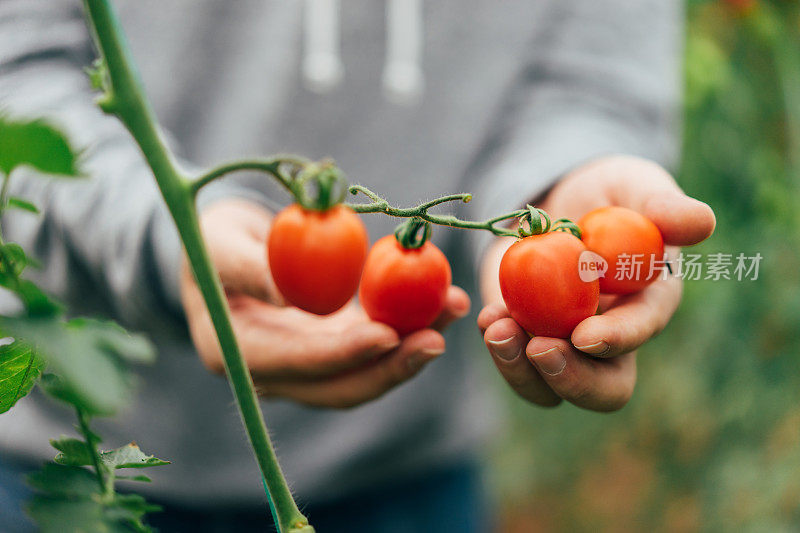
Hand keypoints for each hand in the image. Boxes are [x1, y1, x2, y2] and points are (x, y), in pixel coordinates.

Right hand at [180, 199, 469, 408]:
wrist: (219, 249)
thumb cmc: (212, 239)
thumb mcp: (219, 242)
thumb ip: (250, 268)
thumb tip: (293, 298)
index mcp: (235, 352)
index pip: (295, 363)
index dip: (342, 354)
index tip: (388, 334)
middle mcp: (273, 372)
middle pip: (339, 385)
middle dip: (392, 366)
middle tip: (437, 339)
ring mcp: (306, 364)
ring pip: (365, 370)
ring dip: (412, 345)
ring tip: (454, 308)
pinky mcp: (331, 347)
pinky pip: (373, 345)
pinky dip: (409, 325)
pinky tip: (443, 301)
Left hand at [478, 155, 715, 411]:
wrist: (555, 200)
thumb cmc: (607, 192)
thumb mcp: (634, 185)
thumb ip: (662, 204)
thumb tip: (700, 222)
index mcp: (648, 302)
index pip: (642, 331)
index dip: (618, 338)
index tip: (584, 335)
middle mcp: (612, 337)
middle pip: (605, 388)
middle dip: (572, 379)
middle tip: (538, 350)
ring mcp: (566, 344)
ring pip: (551, 387)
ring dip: (520, 367)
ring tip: (496, 327)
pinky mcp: (526, 339)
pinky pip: (514, 364)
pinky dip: (499, 347)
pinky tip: (487, 318)